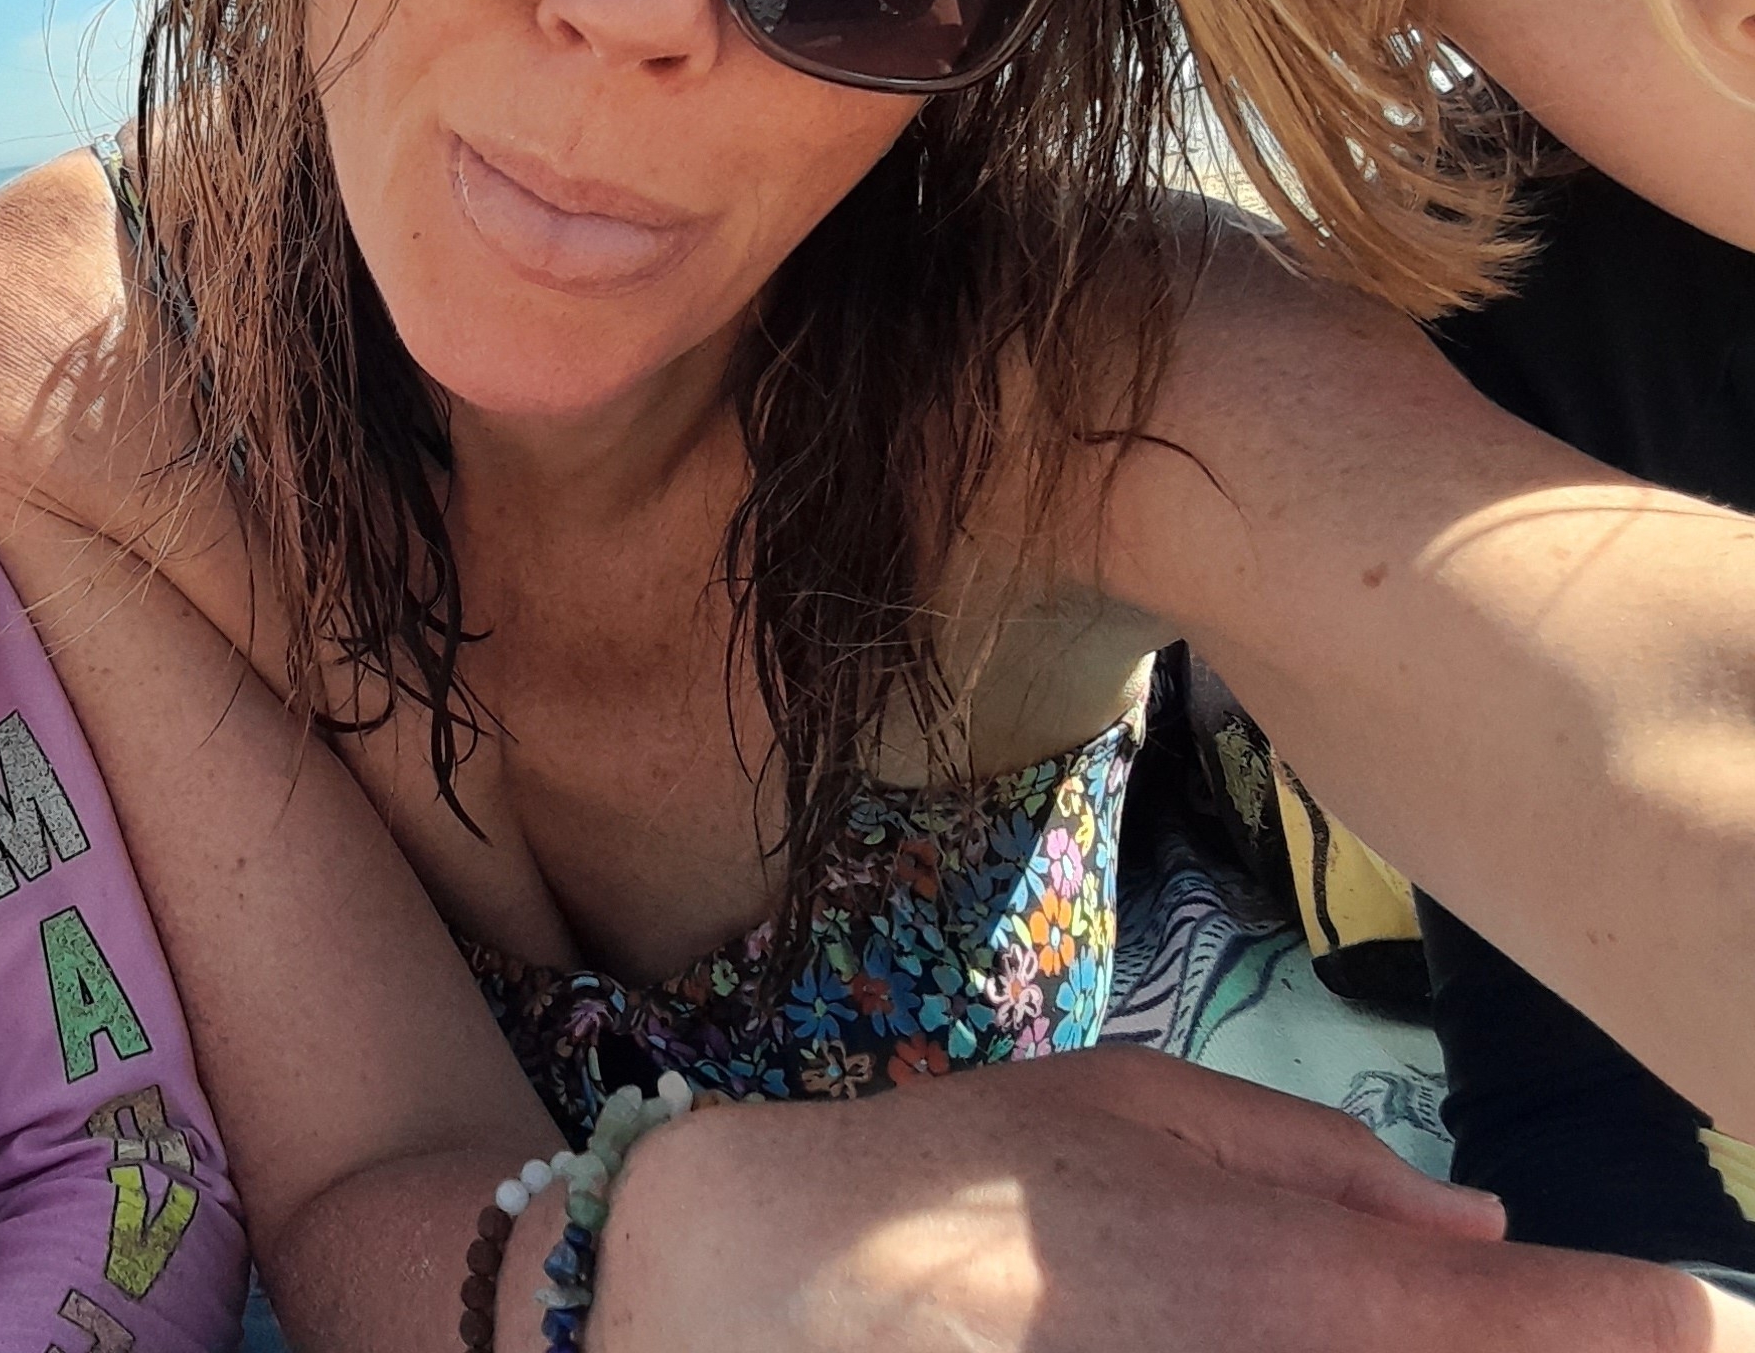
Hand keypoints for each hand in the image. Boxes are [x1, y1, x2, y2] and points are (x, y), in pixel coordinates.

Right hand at [590, 1048, 1753, 1351]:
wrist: (769, 1306)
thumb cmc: (957, 1187)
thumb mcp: (1131, 1105)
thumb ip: (1322, 1158)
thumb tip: (1485, 1231)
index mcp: (1331, 1297)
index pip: (1595, 1333)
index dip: (1647, 1324)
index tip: (1675, 1314)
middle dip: (1516, 1343)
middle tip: (1451, 1302)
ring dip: (1415, 1349)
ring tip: (1238, 1303)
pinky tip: (1193, 1326)